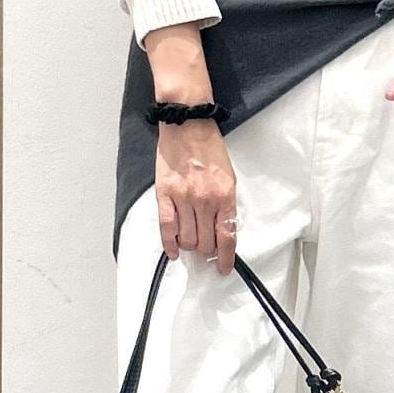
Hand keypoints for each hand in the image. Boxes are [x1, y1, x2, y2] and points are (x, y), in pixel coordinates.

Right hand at [155, 121, 236, 272]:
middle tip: (206, 250)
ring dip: (190, 247)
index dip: (226, 257)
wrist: (188, 125)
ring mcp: (183, 198)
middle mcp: (205, 200)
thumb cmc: (209, 148)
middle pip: (206, 242)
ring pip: (187, 239)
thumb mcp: (228, 176)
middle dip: (207, 251)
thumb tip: (222, 229)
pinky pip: (166, 227)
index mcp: (224, 195)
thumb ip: (225, 203)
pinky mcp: (165, 194)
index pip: (227, 236)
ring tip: (191, 244)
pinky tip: (173, 252)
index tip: (224, 267)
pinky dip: (169, 244)